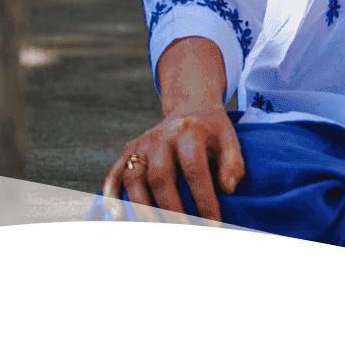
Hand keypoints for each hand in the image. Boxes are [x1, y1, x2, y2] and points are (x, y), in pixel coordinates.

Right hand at [101, 104, 245, 222]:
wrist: (190, 109)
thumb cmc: (211, 133)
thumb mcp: (229, 139)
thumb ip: (233, 162)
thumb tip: (228, 189)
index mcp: (188, 132)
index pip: (194, 170)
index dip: (204, 200)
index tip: (213, 225)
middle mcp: (161, 137)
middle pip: (161, 178)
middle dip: (172, 211)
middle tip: (185, 235)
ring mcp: (141, 145)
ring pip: (135, 180)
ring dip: (144, 210)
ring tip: (157, 233)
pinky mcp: (127, 152)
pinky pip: (113, 175)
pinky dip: (111, 196)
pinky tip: (118, 217)